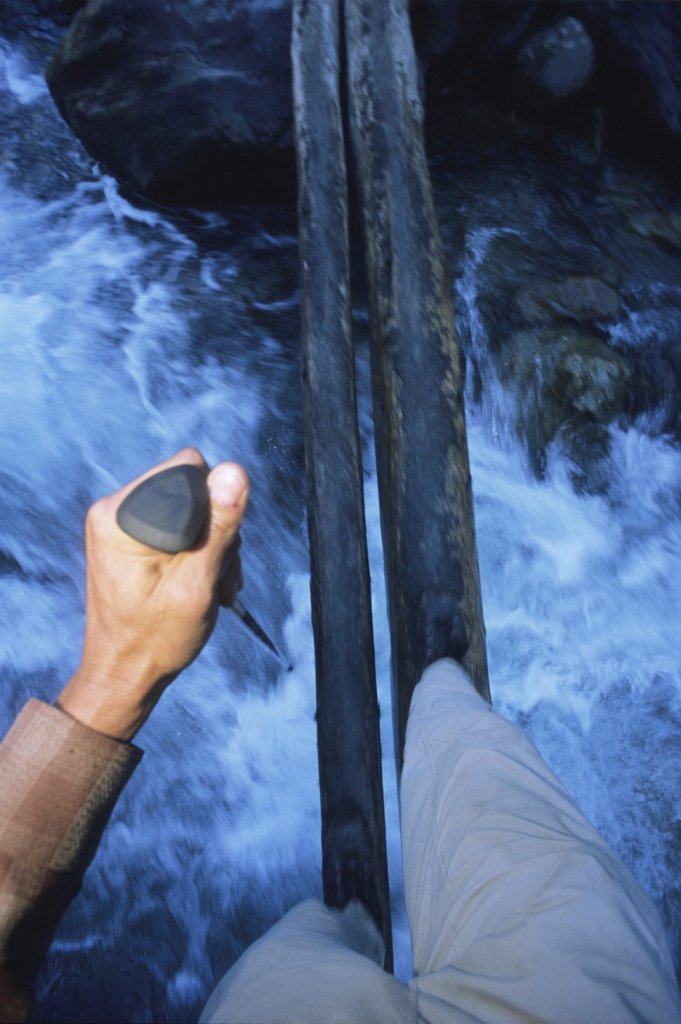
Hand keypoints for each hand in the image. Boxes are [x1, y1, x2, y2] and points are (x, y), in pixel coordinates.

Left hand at [57, 448, 248, 739]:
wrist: (125, 675)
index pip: (186, 470)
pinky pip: (181, 525)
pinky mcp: (133, 538)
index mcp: (120, 515)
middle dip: (217, 529)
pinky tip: (207, 583)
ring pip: (193, 509)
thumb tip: (234, 471)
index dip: (214, 504)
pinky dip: (201, 551)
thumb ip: (217, 526)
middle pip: (192, 488)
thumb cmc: (155, 640)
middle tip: (220, 575)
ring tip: (215, 586)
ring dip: (214, 545)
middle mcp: (115, 509)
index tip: (217, 550)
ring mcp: (123, 523)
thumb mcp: (196, 583)